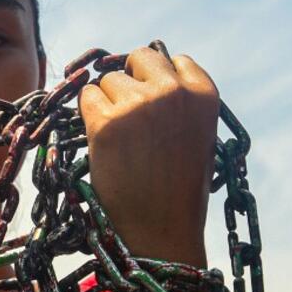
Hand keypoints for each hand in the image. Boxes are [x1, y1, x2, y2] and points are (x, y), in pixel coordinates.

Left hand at [80, 44, 218, 265]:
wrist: (160, 234)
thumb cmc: (178, 193)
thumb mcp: (196, 138)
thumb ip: (179, 104)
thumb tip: (144, 75)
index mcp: (204, 95)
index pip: (177, 60)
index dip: (159, 80)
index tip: (155, 104)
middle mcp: (173, 92)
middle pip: (140, 57)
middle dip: (131, 79)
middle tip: (128, 114)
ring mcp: (138, 105)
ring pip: (108, 80)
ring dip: (108, 103)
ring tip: (121, 142)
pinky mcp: (105, 122)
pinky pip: (86, 98)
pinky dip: (88, 116)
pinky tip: (103, 143)